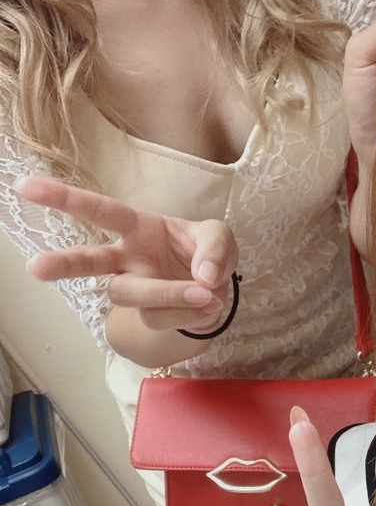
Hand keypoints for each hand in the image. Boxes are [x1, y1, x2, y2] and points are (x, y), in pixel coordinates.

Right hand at [16, 176, 237, 334]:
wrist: (217, 292)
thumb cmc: (206, 254)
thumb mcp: (219, 237)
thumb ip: (214, 247)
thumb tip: (204, 275)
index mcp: (137, 227)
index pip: (100, 210)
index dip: (65, 198)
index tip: (26, 188)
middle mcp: (127, 260)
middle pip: (90, 261)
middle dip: (64, 263)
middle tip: (35, 267)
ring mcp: (137, 290)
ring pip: (131, 295)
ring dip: (167, 295)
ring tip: (206, 295)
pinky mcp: (151, 317)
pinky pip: (162, 318)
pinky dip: (192, 313)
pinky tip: (210, 306)